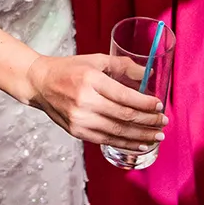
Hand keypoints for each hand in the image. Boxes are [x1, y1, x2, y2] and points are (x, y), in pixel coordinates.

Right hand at [20, 52, 164, 148]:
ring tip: (156, 136)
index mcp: (91, 80)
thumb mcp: (95, 60)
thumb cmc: (69, 70)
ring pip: (117, 132)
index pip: (125, 96)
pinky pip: (106, 140)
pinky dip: (125, 144)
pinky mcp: (77, 131)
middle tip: (163, 122)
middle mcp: (85, 101)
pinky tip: (139, 144)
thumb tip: (148, 74)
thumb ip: (122, 66)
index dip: (145, 104)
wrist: (40, 84)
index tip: (159, 106)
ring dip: (140, 136)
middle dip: (148, 121)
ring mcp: (80, 119)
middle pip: (124, 116)